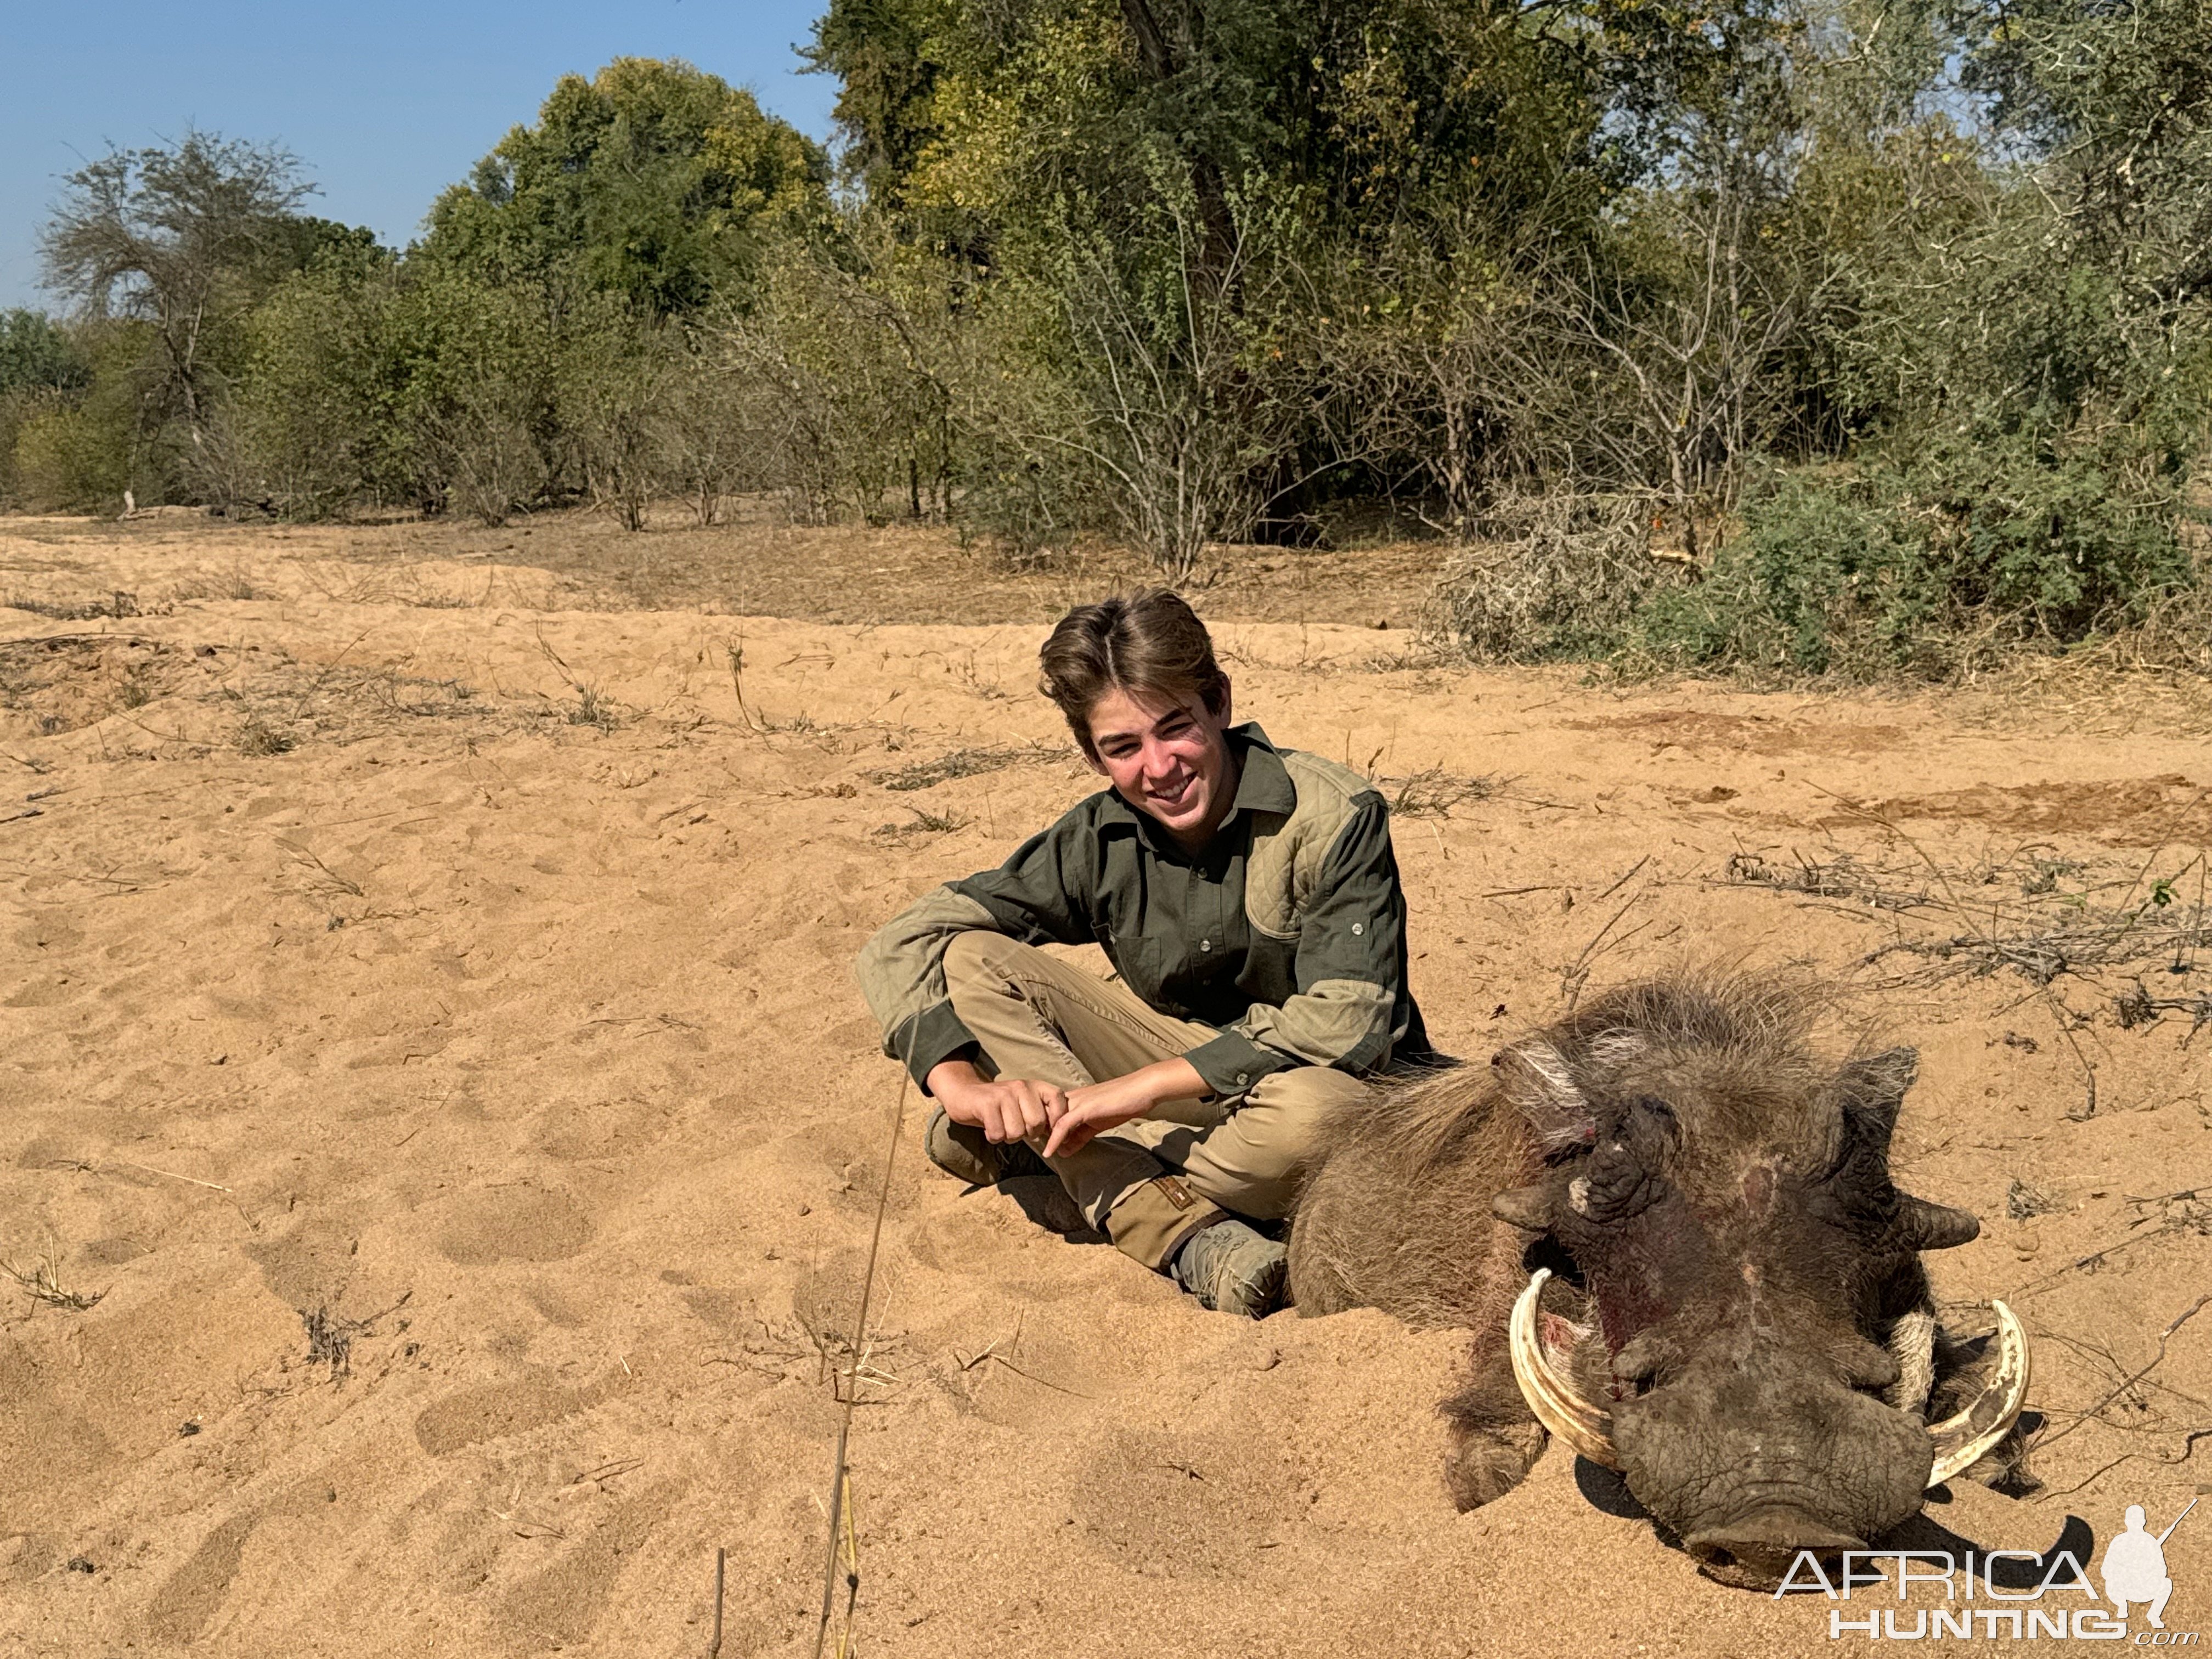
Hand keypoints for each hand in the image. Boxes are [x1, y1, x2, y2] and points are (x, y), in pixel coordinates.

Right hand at [928, 1061, 1067, 1145]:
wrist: (964, 1095)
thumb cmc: (998, 1107)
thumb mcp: (1023, 1104)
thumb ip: (1041, 1114)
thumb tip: (1059, 1134)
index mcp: (1034, 1086)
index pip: (1058, 1099)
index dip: (1057, 1120)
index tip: (1047, 1131)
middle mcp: (1021, 1086)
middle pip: (1037, 1123)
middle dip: (1026, 1134)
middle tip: (1014, 1128)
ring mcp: (1004, 1094)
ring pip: (1017, 1132)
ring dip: (1008, 1137)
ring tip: (1001, 1127)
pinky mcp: (987, 1104)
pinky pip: (998, 1134)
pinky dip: (993, 1137)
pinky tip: (989, 1129)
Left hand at [1042, 1055, 1208, 1157]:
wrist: (1142, 1090)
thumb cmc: (1122, 1104)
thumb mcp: (1097, 1123)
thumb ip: (1080, 1136)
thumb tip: (1064, 1151)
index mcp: (1072, 1100)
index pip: (1047, 1113)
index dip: (1038, 1127)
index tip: (1032, 1142)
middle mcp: (1071, 1099)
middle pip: (1042, 1114)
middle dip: (1034, 1130)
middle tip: (1028, 1146)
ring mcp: (1077, 1102)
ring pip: (1050, 1118)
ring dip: (1040, 1135)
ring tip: (1037, 1150)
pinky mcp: (1086, 1108)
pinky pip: (1064, 1125)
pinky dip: (1055, 1140)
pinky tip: (1050, 1152)